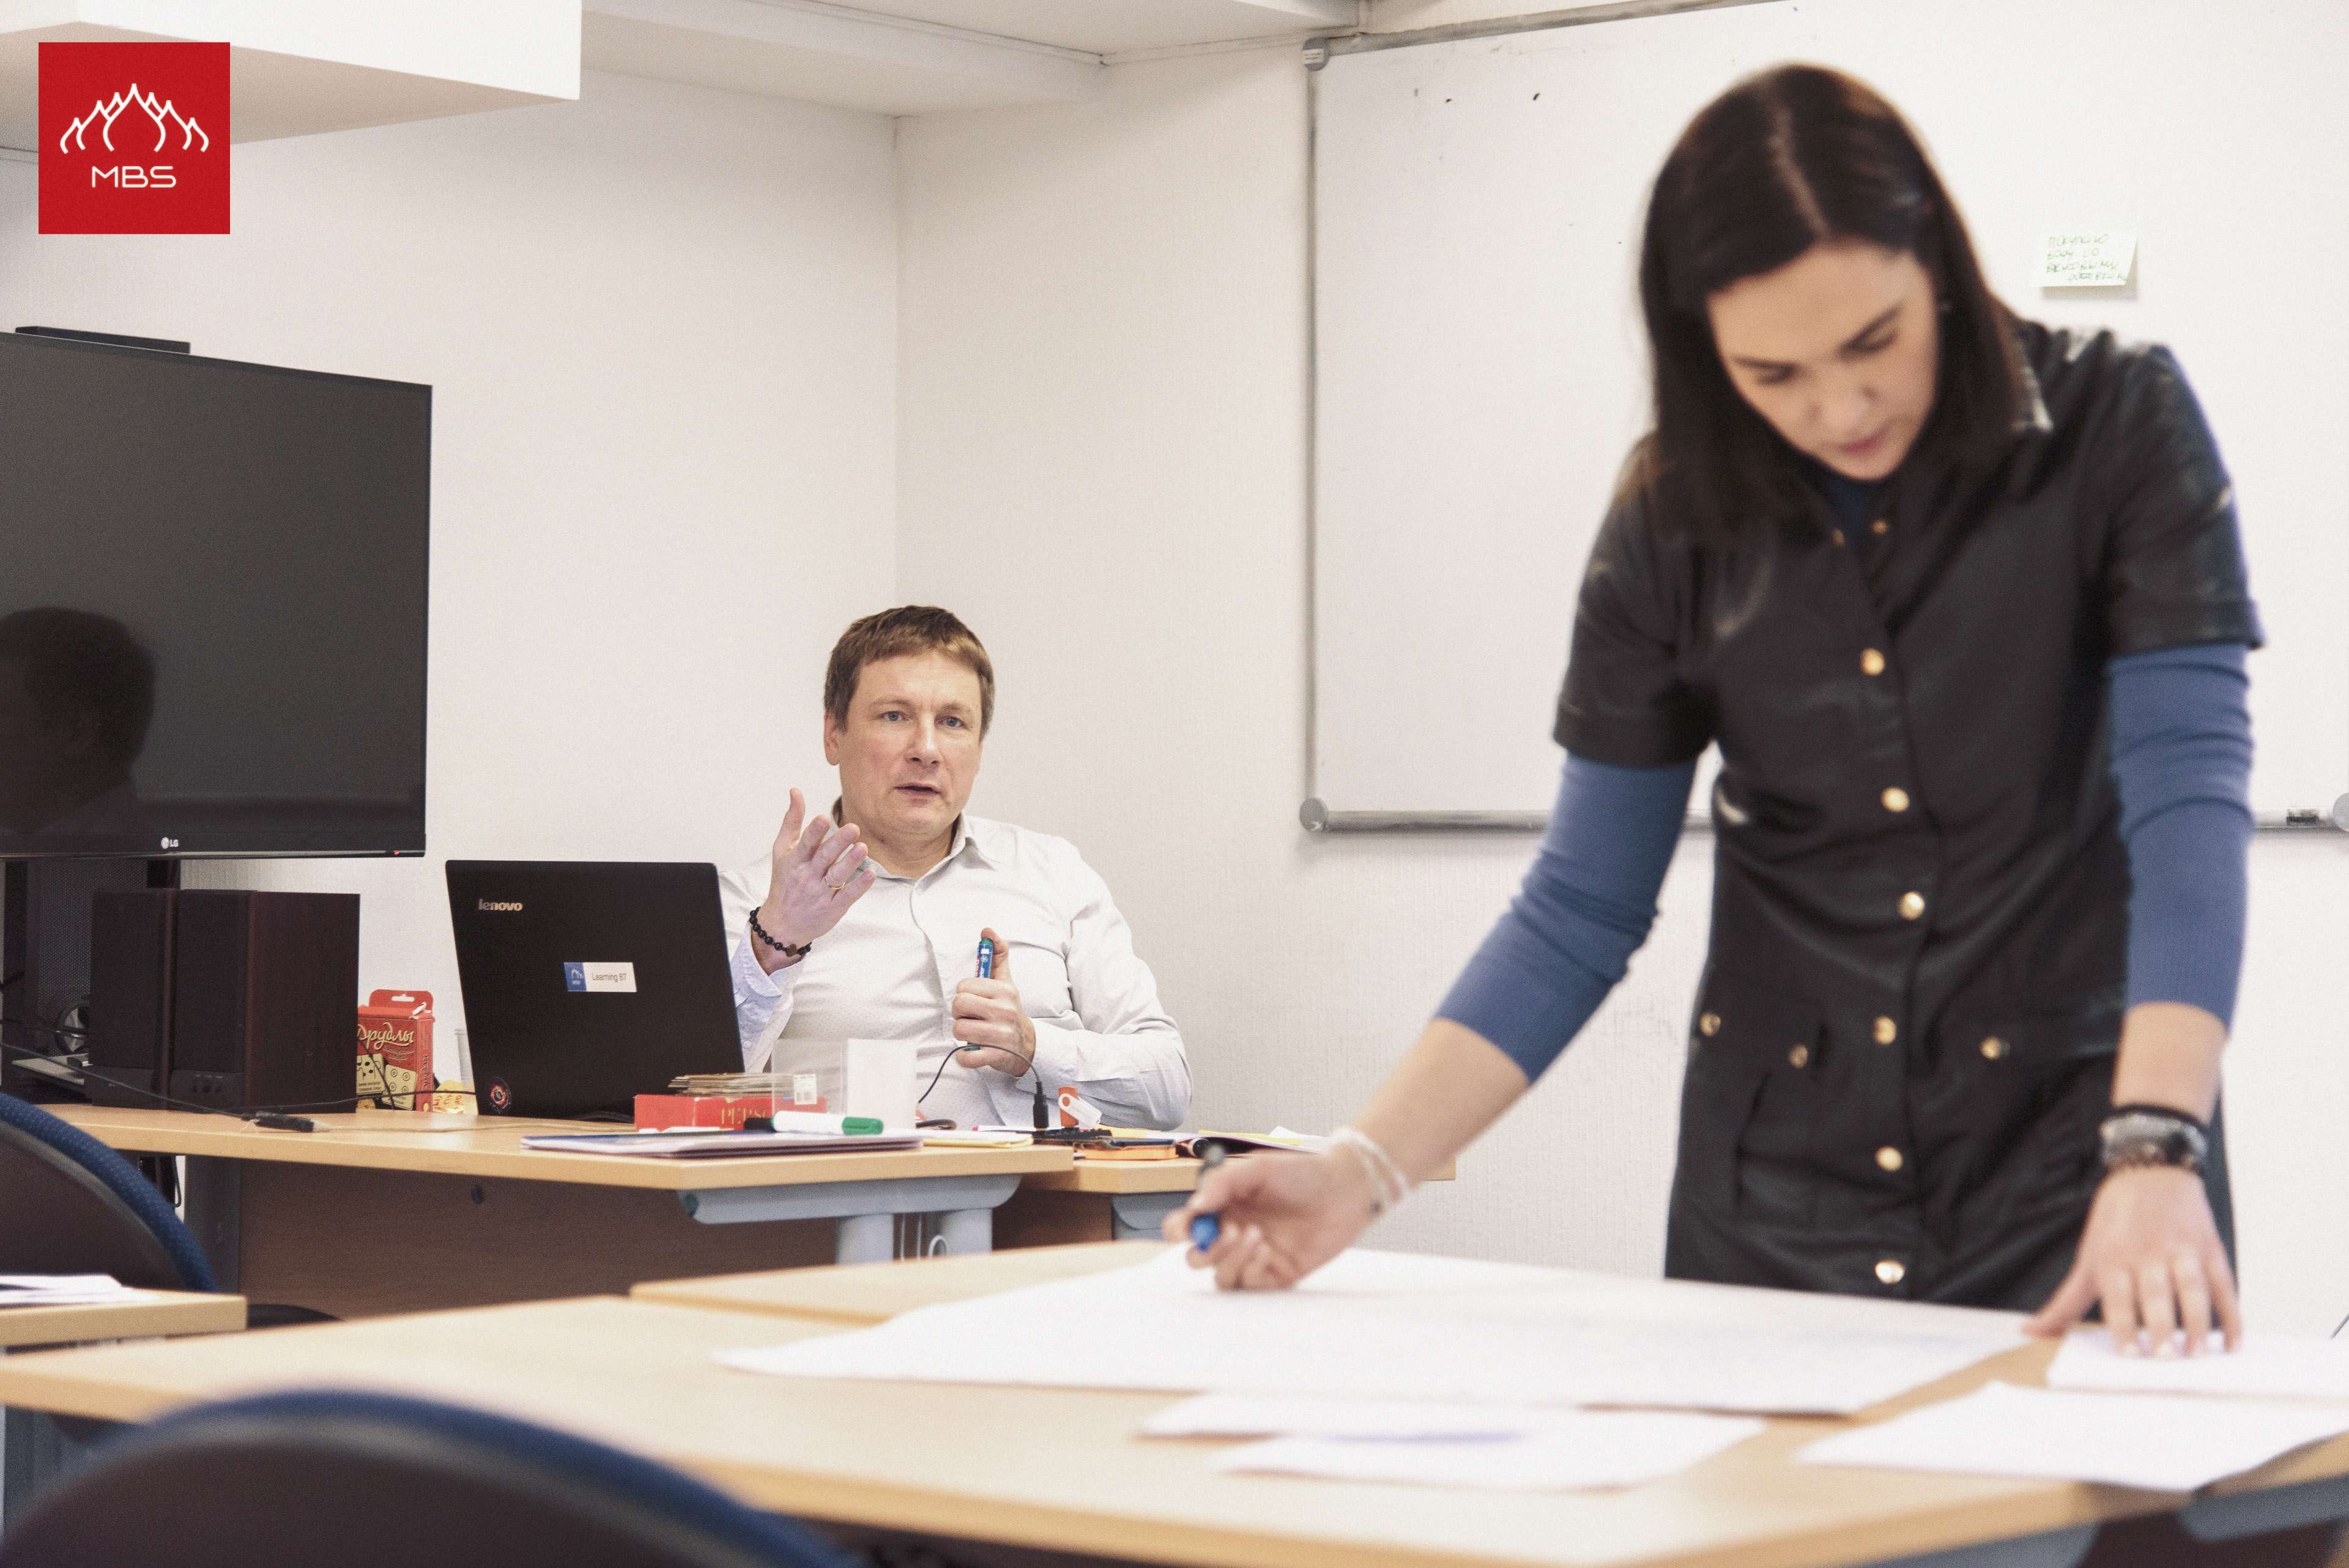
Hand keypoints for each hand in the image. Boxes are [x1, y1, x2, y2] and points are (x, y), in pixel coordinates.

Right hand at [751, 788, 875, 970]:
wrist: (782, 925)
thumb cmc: (784, 881)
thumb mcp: (782, 851)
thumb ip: (792, 821)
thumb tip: (796, 791)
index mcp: (795, 861)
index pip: (805, 844)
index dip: (814, 832)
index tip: (824, 818)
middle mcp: (807, 876)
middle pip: (824, 858)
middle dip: (838, 843)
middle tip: (853, 828)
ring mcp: (821, 893)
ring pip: (837, 876)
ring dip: (851, 862)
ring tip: (863, 848)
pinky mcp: (833, 907)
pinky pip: (848, 896)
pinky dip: (859, 885)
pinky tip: (870, 873)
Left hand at [950, 925, 1035, 1075]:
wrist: (1027, 1045)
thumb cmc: (1008, 1010)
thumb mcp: (1006, 982)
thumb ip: (997, 955)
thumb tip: (987, 930)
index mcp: (1004, 991)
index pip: (963, 987)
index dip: (965, 995)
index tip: (976, 1002)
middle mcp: (1003, 1011)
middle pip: (958, 1006)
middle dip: (961, 1013)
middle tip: (973, 1018)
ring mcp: (1000, 1035)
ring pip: (959, 1029)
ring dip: (963, 1034)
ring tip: (976, 1033)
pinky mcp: (995, 1056)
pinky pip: (966, 1056)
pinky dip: (966, 1056)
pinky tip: (975, 1050)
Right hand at [1162, 1151, 1381, 1289]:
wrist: (1345, 1189)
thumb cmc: (1302, 1174)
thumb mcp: (1257, 1169)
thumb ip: (1222, 1183)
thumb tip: (1195, 1207)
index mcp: (1222, 1208)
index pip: (1185, 1227)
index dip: (1178, 1230)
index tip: (1189, 1225)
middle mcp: (1233, 1234)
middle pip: (1197, 1258)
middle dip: (1206, 1249)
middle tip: (1229, 1230)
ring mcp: (1253, 1257)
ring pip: (1221, 1277)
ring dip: (1230, 1260)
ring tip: (1255, 1235)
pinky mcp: (1276, 1275)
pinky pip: (1250, 1286)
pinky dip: (1251, 1269)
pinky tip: (1267, 1250)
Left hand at [2025, 1165, 2241, 1355]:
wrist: (2152, 1172)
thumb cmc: (2114, 1223)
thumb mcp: (2087, 1257)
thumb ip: (2065, 1301)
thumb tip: (2030, 1333)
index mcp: (2113, 1258)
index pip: (2118, 1297)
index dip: (2124, 1326)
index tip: (2130, 1356)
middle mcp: (2148, 1253)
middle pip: (2156, 1295)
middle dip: (2161, 1328)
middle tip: (2165, 1361)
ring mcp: (2182, 1250)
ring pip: (2193, 1289)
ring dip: (2197, 1323)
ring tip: (2198, 1355)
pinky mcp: (2210, 1248)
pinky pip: (2224, 1285)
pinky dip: (2232, 1315)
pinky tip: (2233, 1343)